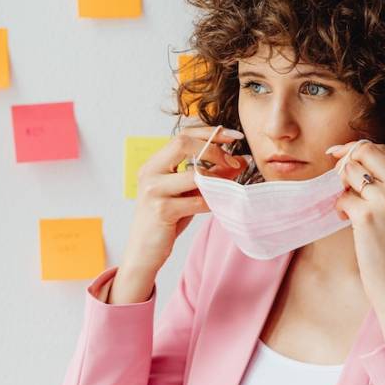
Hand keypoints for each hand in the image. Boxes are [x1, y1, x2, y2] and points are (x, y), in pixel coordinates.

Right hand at [121, 124, 245, 274]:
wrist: (142, 252)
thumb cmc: (165, 222)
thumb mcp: (187, 194)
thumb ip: (209, 176)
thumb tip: (242, 161)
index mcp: (154, 164)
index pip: (182, 135)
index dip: (209, 132)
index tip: (233, 136)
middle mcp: (150, 172)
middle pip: (183, 144)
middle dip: (214, 149)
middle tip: (234, 161)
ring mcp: (153, 190)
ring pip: (193, 174)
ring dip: (217, 179)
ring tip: (228, 186)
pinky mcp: (161, 210)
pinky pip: (196, 201)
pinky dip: (212, 201)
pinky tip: (218, 205)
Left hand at [326, 140, 384, 338]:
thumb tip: (351, 163)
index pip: (382, 149)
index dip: (356, 149)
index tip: (339, 157)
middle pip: (365, 151)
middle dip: (345, 161)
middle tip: (338, 181)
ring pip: (350, 171)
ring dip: (341, 187)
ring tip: (348, 208)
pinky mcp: (367, 216)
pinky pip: (342, 197)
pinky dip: (339, 208)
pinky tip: (346, 221)